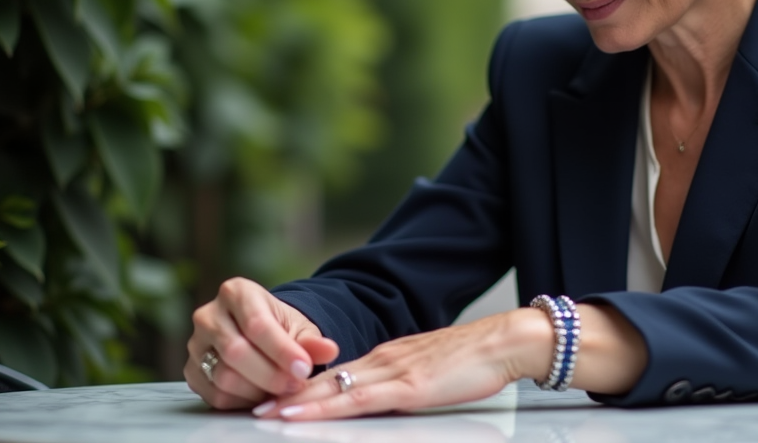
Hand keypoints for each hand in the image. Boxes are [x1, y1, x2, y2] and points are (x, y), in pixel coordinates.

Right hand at [185, 276, 339, 409]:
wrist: (260, 334)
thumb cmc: (280, 327)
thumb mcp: (300, 327)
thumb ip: (312, 340)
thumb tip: (329, 350)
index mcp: (236, 292)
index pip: (257, 324)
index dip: (281, 350)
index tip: (304, 368)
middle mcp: (209, 314)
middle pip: (236, 352)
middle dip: (271, 374)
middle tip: (295, 384)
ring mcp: (195, 344)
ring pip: (224, 376)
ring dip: (257, 389)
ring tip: (282, 389)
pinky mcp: (191, 370)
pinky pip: (214, 394)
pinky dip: (242, 400)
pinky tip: (261, 394)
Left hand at [255, 308, 553, 420]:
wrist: (505, 342)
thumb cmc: (476, 360)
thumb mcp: (430, 372)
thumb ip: (404, 382)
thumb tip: (386, 398)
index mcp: (389, 357)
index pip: (338, 374)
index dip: (305, 387)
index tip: (276, 398)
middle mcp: (384, 360)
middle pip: (327, 381)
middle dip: (288, 396)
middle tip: (252, 408)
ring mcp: (393, 372)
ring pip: (334, 390)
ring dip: (297, 404)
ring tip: (265, 415)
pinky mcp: (408, 388)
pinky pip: (358, 400)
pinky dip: (326, 409)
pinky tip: (306, 416)